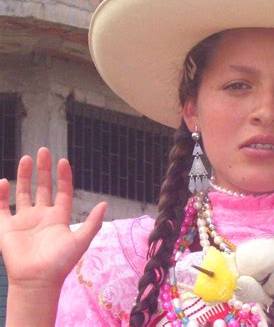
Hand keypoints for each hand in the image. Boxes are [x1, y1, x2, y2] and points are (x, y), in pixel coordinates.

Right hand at [0, 147, 106, 290]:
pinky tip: (3, 181)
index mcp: (59, 216)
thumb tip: (105, 204)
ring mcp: (24, 220)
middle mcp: (42, 215)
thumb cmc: (61, 262)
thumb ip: (93, 222)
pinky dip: (0, 195)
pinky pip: (1, 208)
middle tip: (42, 151)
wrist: (38, 281)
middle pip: (42, 187)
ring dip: (23, 176)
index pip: (62, 191)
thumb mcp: (81, 240)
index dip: (63, 176)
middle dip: (42, 169)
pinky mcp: (7, 228)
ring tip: (26, 158)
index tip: (63, 161)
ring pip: (23, 193)